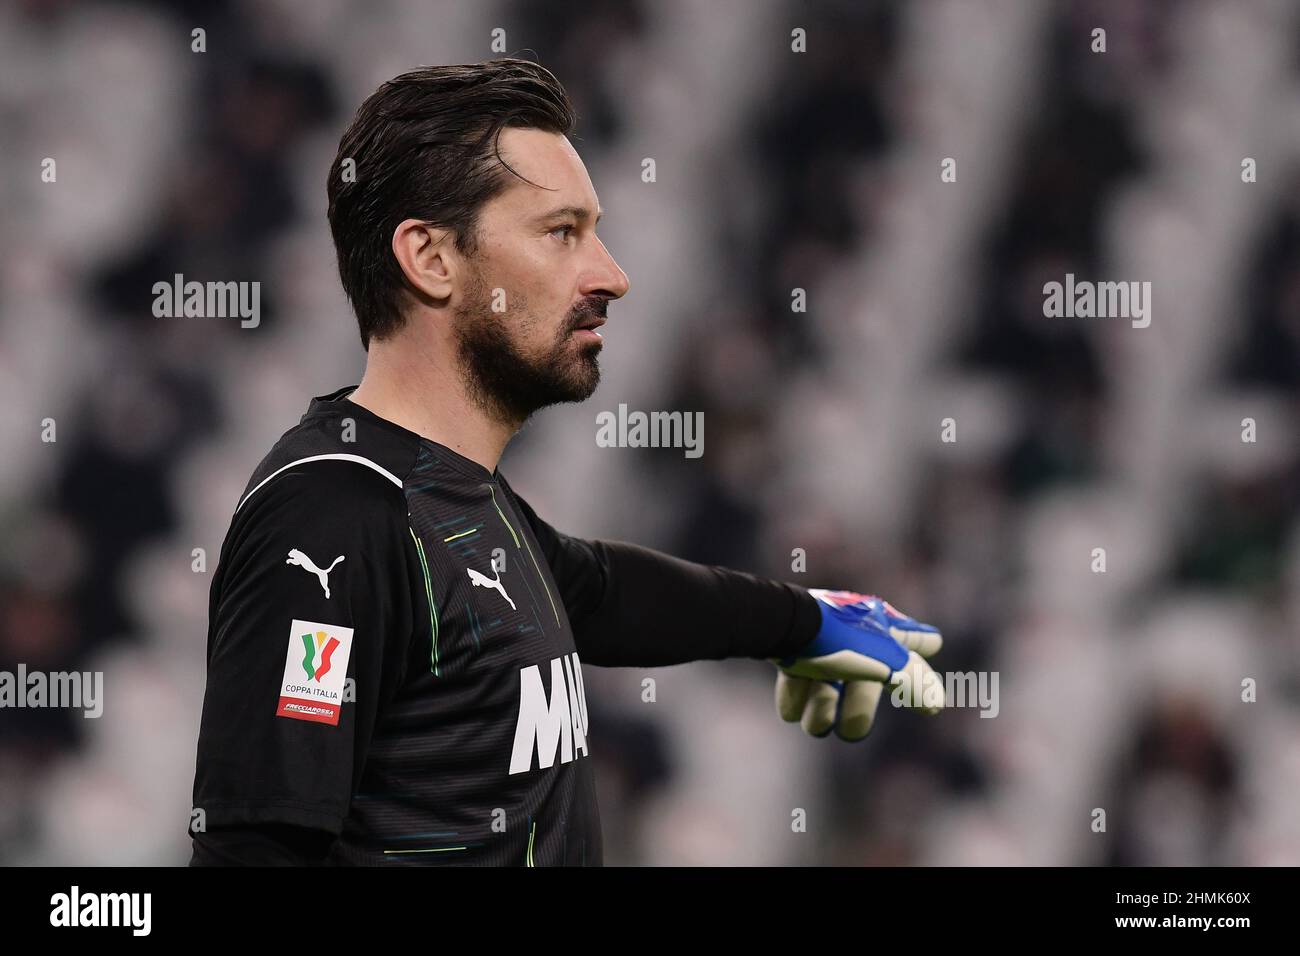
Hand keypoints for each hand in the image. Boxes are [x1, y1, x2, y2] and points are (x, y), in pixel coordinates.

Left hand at [772, 590, 943, 739]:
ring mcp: (820, 649)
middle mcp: (854, 636)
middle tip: (850, 723)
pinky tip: (794, 692)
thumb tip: (937, 705)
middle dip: (857, 711)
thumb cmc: (839, 638)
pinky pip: (798, 697)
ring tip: (815, 706)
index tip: (931, 642)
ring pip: (827, 701)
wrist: (780, 627)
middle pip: (867, 690)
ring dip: (821, 712)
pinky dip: (796, 700)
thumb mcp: (886, 661)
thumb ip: (915, 683)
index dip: (924, 641)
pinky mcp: (791, 660)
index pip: (915, 636)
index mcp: (881, 628)